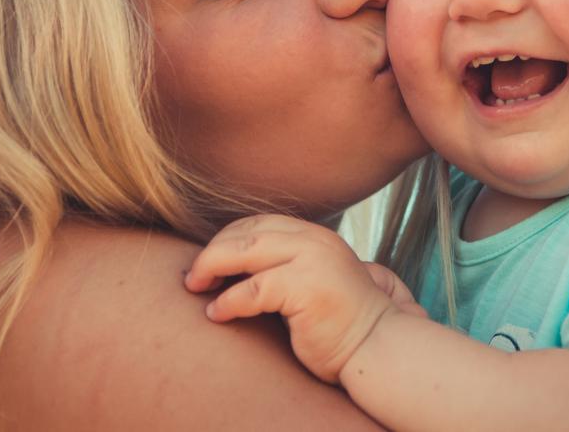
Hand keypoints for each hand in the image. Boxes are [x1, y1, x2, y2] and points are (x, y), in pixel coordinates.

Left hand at [184, 214, 403, 382]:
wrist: (375, 347)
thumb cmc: (338, 323)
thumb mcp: (312, 280)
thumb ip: (284, 266)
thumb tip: (232, 269)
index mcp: (315, 235)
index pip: (259, 222)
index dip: (227, 237)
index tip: (208, 261)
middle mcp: (314, 240)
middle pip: (247, 231)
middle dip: (213, 251)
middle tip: (192, 276)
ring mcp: (312, 260)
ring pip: (245, 251)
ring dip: (211, 267)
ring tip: (195, 286)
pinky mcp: (306, 287)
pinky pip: (252, 289)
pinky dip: (227, 302)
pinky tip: (216, 314)